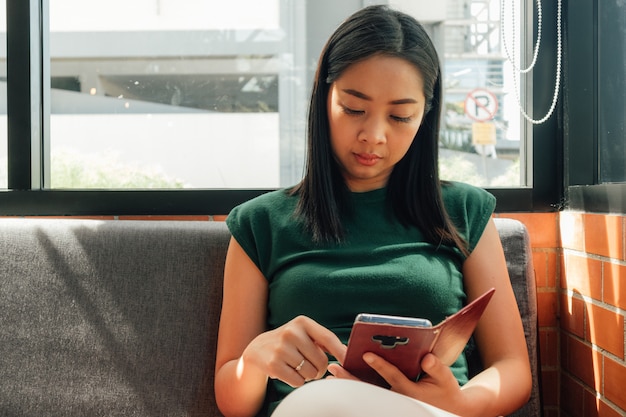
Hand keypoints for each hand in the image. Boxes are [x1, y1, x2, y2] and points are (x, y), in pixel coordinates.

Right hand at [241, 315, 346, 387]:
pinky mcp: (273, 364)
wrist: (258, 349)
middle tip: (310, 365)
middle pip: (321, 361)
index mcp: (302, 322)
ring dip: (308, 375)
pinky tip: (289, 372)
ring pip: (310, 373)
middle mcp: (291, 332)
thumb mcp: (304, 333)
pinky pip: (298, 381)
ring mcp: (281, 348)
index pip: (328, 338)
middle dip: (319, 368)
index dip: (341, 352)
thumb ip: (324, 340)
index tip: (348, 362)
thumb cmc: (289, 342)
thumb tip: (346, 351)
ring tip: (297, 367)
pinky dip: (297, 381)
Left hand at [334, 353, 468, 415]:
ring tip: (332, 372)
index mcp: (410, 391)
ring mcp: (390, 400)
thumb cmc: (446, 392)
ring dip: (349, 381)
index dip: (380, 365)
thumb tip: (427, 359)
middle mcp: (396, 397)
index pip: (393, 376)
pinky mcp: (388, 399)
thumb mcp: (446, 380)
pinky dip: (355, 384)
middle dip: (352, 377)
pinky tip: (342, 376)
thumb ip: (437, 369)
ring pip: (366, 390)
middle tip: (334, 367)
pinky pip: (368, 391)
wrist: (447, 411)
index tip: (367, 355)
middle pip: (370, 387)